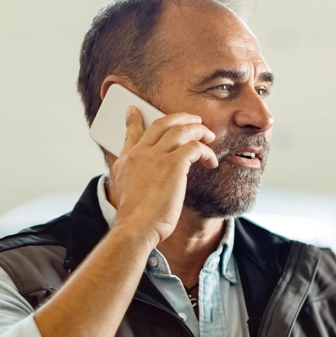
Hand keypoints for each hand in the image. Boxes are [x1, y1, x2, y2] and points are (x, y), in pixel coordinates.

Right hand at [108, 106, 217, 248]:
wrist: (136, 227)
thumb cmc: (135, 217)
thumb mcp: (123, 191)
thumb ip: (131, 176)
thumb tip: (141, 175)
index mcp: (126, 159)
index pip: (131, 131)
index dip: (133, 118)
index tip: (134, 109)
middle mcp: (140, 153)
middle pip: (161, 123)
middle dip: (180, 117)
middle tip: (193, 119)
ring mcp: (156, 156)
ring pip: (181, 130)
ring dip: (198, 130)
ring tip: (208, 135)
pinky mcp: (173, 164)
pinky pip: (195, 147)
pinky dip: (206, 151)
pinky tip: (211, 161)